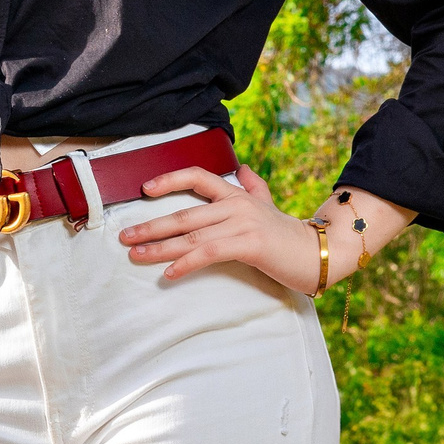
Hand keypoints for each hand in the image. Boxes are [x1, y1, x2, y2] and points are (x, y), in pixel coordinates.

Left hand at [120, 167, 412, 293]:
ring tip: (135, 254)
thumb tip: (241, 168)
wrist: (320, 252)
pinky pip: (209, 253)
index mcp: (238, 194)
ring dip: (159, 247)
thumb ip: (254, 186)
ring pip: (191, 234)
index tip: (144, 190)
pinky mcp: (248, 244)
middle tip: (124, 236)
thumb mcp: (269, 205)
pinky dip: (185, 264)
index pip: (198, 176)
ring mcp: (242, 223)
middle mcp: (236, 204)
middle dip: (150, 225)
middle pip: (184, 213)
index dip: (170, 179)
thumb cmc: (289, 234)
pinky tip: (168, 274)